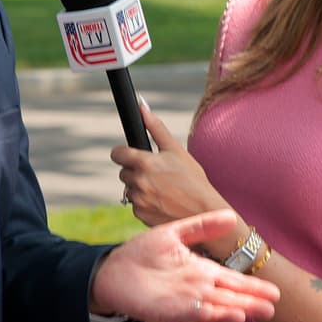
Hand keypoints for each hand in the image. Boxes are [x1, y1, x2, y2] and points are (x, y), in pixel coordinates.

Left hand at [90, 209, 277, 321]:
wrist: (113, 271)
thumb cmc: (143, 253)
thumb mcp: (174, 233)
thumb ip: (202, 226)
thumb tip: (231, 216)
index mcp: (202, 271)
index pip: (233, 280)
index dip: (253, 287)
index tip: (275, 292)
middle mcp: (198, 288)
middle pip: (230, 297)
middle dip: (251, 303)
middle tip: (273, 308)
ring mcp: (185, 301)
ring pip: (216, 308)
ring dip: (235, 311)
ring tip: (254, 312)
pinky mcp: (169, 311)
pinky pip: (195, 314)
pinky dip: (212, 317)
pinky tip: (227, 316)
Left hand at [111, 103, 235, 246]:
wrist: (203, 213)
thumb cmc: (193, 180)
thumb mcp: (176, 150)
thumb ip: (156, 128)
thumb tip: (142, 107)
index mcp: (144, 163)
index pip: (117, 154)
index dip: (123, 153)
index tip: (129, 156)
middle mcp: (138, 181)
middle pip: (124, 172)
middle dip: (136, 172)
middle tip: (157, 175)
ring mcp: (138, 200)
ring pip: (130, 190)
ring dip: (141, 188)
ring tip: (162, 190)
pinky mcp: (140, 215)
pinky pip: (135, 206)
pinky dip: (145, 204)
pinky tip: (162, 202)